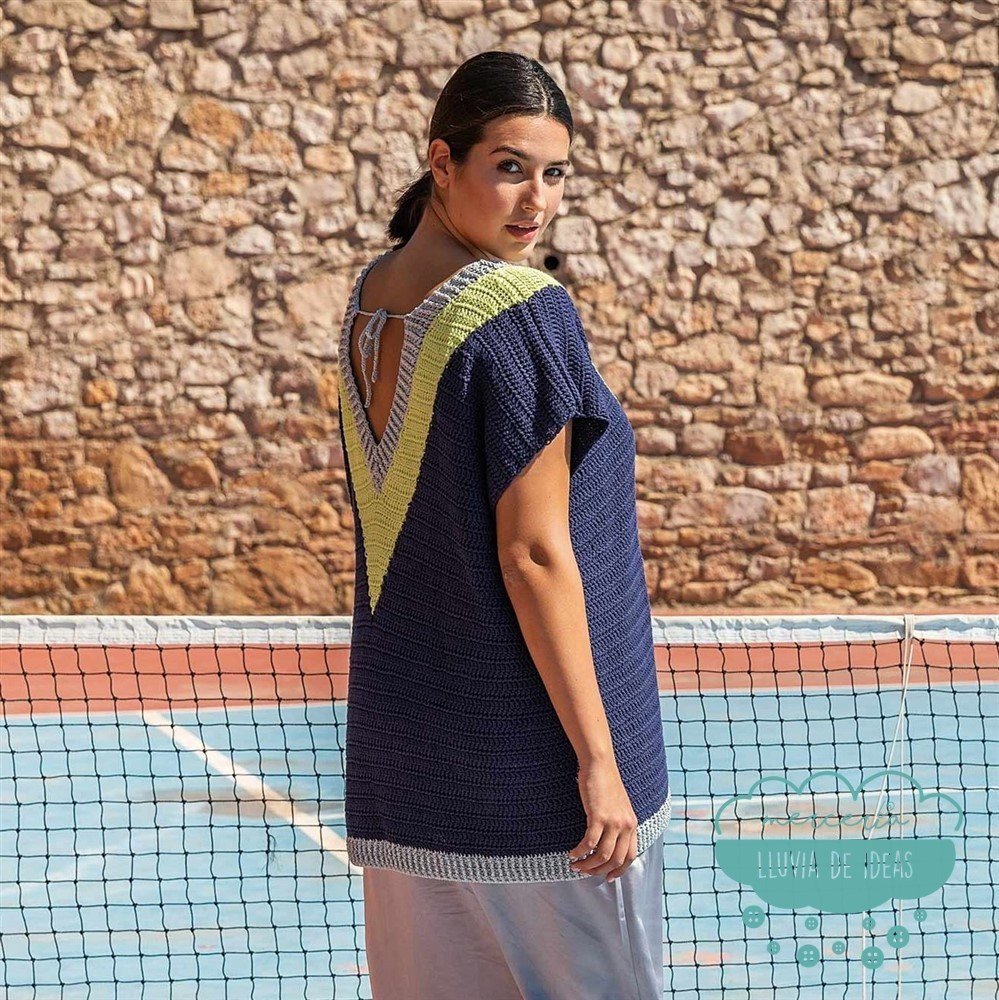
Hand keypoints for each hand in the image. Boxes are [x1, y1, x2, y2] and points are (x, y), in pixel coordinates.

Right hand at [566, 758, 637, 882]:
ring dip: (587, 865)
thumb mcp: (618, 806)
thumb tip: (608, 840)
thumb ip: (617, 823)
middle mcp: (626, 825)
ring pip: (602, 855)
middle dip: (599, 871)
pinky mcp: (598, 817)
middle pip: (616, 860)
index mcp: (632, 824)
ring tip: (575, 865)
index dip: (619, 870)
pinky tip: (571, 853)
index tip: (608, 878)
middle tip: (585, 872)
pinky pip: (589, 843)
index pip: (630, 856)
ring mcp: (613, 822)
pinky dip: (579, 852)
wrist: (600, 764)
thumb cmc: (605, 782)